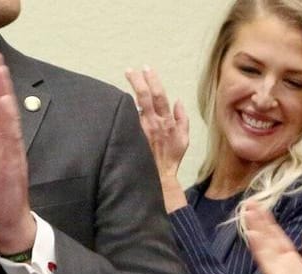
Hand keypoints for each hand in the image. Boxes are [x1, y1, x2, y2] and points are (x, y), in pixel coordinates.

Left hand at [0, 54, 35, 254]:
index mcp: (2, 145)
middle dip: (1, 84)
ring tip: (1, 77)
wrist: (9, 226)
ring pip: (11, 125)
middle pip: (7, 111)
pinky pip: (10, 147)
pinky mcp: (14, 172)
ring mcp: (14, 158)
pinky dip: (8, 128)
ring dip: (6, 99)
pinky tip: (4, 112)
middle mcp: (10, 147)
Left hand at [126, 66, 190, 206]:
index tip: (146, 68)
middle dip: (138, 81)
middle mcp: (153, 122)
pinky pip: (129, 118)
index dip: (152, 80)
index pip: (158, 95)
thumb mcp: (184, 139)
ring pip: (134, 105)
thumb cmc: (171, 158)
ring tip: (126, 76)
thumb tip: (177, 101)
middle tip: (130, 70)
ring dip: (131, 90)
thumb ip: (182, 118)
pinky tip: (118, 99)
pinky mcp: (134, 135)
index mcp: (166, 120)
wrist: (159, 176)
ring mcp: (142, 129)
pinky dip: (124, 107)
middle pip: (144, 96)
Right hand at [241, 201, 301, 273]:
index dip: (269, 225)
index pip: (278, 240)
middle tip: (248, 204)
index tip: (260, 208)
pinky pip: (266, 261)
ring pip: (264, 248)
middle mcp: (284, 268)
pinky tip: (252, 233)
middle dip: (258, 223)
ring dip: (255, 230)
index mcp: (294, 264)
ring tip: (246, 213)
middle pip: (268, 241)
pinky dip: (259, 247)